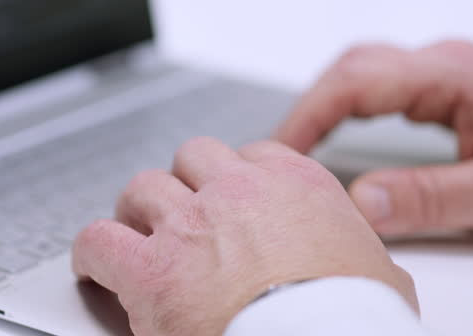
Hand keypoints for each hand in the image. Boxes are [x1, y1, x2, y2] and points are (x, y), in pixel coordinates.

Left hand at [72, 137, 416, 335]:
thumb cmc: (353, 318)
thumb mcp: (380, 275)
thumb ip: (358, 252)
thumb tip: (368, 271)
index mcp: (296, 186)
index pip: (253, 155)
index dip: (234, 177)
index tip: (230, 194)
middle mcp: (238, 192)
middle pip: (193, 158)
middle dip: (184, 183)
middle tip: (180, 210)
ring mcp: (189, 225)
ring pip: (144, 188)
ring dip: (136, 210)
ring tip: (132, 230)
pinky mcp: (150, 269)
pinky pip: (100, 240)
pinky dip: (93, 251)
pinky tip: (95, 265)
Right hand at [275, 41, 472, 236]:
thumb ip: (431, 197)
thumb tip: (361, 202)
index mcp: (452, 75)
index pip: (357, 82)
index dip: (308, 116)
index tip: (278, 152)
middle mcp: (444, 60)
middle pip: (352, 67)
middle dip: (307, 108)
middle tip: (278, 155)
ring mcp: (447, 67)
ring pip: (365, 70)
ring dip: (327, 104)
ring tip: (301, 150)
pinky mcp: (450, 81)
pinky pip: (384, 82)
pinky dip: (351, 105)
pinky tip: (341, 135)